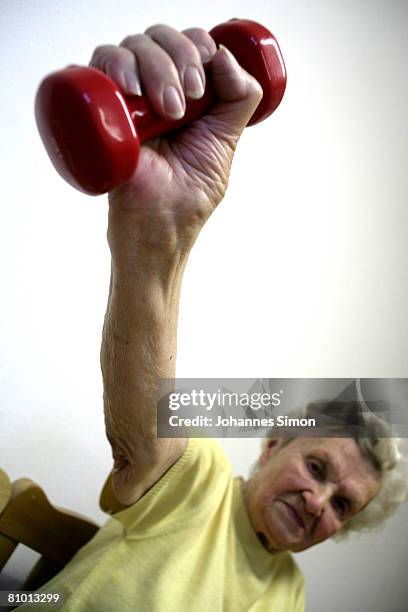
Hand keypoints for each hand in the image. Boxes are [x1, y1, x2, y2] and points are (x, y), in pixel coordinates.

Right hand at [90, 24, 262, 258]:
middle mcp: (153, 90)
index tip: (204, 81)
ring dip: (155, 66)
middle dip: (180, 58)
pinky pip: (98, 66)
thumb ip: (240, 97)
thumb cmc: (189, 194)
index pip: (187, 43)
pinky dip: (115, 65)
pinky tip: (132, 89)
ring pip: (132, 46)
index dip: (197, 46)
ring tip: (168, 110)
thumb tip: (225, 54)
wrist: (159, 227)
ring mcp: (125, 99)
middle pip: (160, 37)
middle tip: (189, 99)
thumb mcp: (227, 140)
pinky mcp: (100, 112)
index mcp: (184, 92)